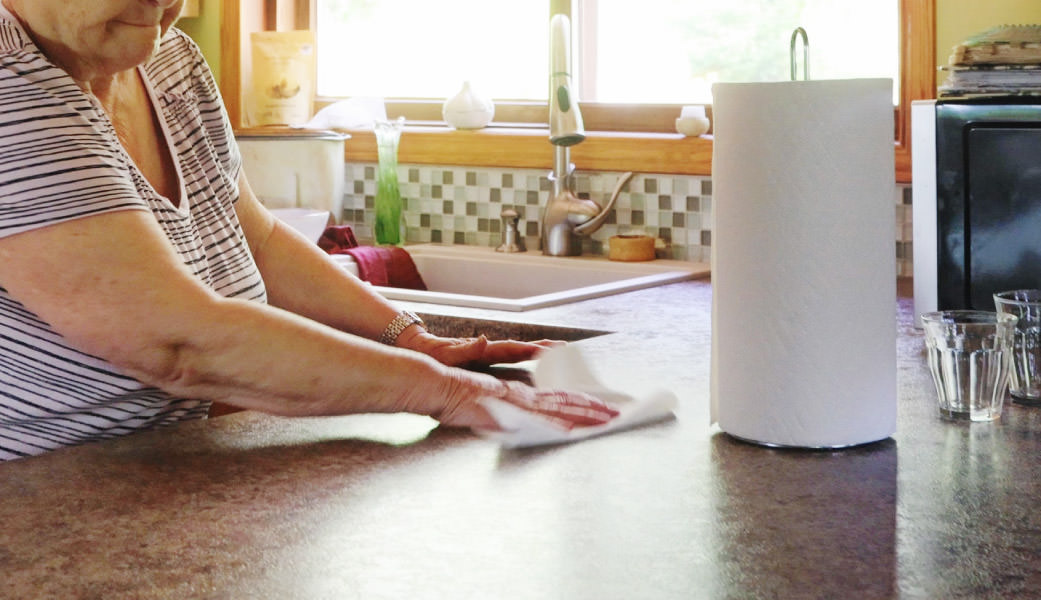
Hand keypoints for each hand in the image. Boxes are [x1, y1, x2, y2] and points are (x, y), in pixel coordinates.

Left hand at [398, 328, 562, 367]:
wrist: (418, 346)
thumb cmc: (432, 354)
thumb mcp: (447, 354)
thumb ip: (466, 349)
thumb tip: (484, 339)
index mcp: (484, 350)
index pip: (513, 349)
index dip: (532, 349)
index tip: (551, 349)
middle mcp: (488, 349)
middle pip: (519, 348)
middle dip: (541, 348)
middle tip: (563, 348)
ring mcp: (486, 353)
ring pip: (516, 352)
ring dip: (535, 351)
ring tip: (554, 352)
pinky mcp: (482, 358)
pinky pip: (507, 358)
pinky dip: (522, 357)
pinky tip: (530, 360)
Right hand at [403, 369, 618, 430]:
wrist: (441, 385)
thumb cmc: (457, 397)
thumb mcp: (487, 408)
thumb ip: (505, 415)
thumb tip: (519, 423)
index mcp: (521, 395)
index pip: (559, 398)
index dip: (581, 403)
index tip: (601, 408)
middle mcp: (524, 397)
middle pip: (566, 401)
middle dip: (593, 408)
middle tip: (616, 413)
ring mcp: (518, 403)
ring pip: (560, 409)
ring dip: (584, 416)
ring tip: (606, 420)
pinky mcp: (509, 411)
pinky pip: (538, 420)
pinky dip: (557, 426)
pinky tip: (571, 432)